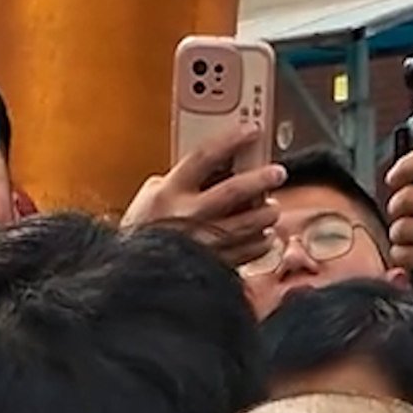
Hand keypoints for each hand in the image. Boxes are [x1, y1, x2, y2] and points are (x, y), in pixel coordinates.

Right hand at [122, 130, 285, 271]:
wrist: (134, 280)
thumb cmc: (138, 238)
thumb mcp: (149, 199)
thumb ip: (177, 181)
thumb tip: (207, 171)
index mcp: (170, 192)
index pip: (205, 157)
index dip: (231, 141)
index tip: (251, 131)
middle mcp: (189, 215)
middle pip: (234, 190)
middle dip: (260, 179)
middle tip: (277, 172)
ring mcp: (203, 243)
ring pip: (246, 224)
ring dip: (265, 215)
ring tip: (272, 208)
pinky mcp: (212, 267)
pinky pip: (245, 253)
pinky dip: (259, 244)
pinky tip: (264, 237)